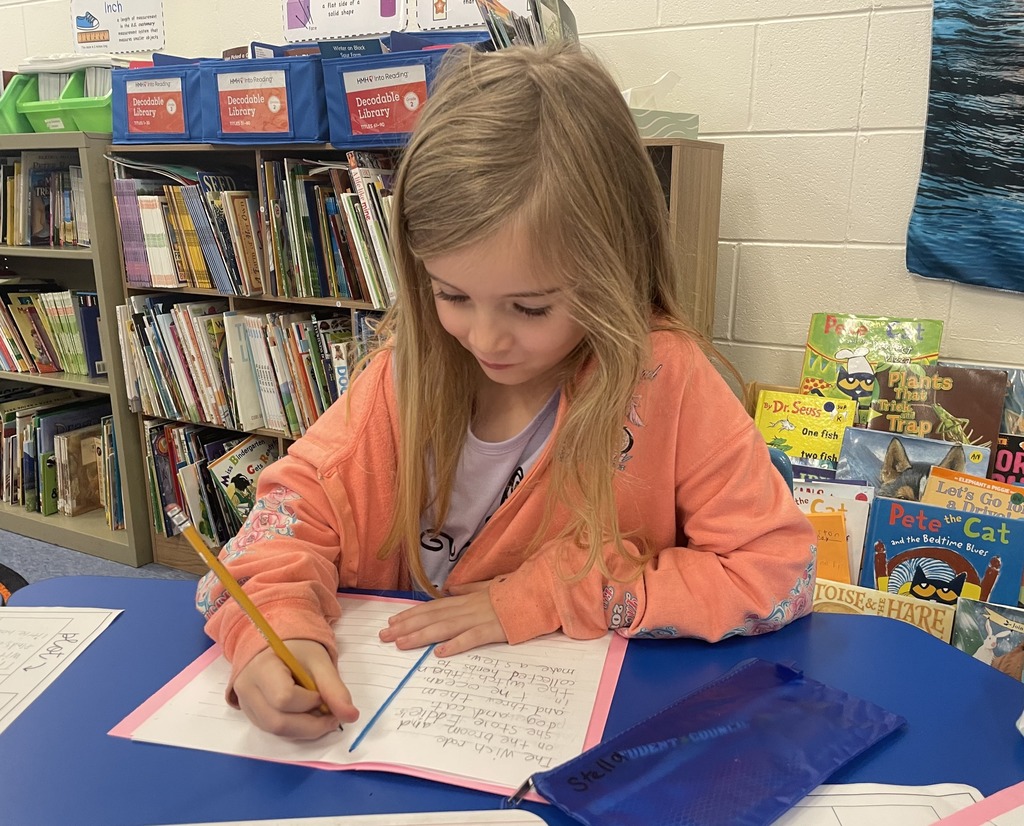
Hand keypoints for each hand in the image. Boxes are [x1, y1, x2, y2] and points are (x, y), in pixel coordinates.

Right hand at [233, 639, 359, 739]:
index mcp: (261, 667)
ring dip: (304, 730)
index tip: (322, 694)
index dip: (309, 702)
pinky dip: (295, 728)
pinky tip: (306, 716)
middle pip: (277, 722)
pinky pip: (273, 730)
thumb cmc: (299, 650)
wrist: (278, 646)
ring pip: (275, 731)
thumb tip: (351, 716)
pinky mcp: (251, 714)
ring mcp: (246, 704)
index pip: (284, 697)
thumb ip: (335, 688)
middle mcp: (247, 689)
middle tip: (332, 718)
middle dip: (310, 726)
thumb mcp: (319, 662)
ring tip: (320, 716)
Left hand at [379, 581, 506, 656]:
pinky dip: (454, 645)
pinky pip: (471, 639)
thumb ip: (468, 588)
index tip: (391, 622)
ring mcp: (478, 618)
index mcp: (465, 599)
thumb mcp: (488, 586)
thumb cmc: (513, 592)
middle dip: (406, 626)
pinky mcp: (492, 630)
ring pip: (444, 628)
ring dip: (420, 636)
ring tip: (401, 644)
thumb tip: (450, 589)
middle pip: (431, 617)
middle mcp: (466, 608)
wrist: (536, 593)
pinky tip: (438, 653)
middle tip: (384, 636)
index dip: (410, 614)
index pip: (431, 607)